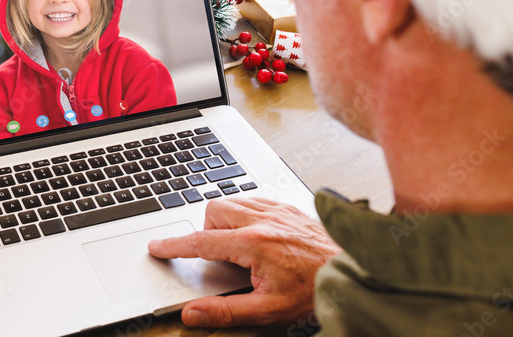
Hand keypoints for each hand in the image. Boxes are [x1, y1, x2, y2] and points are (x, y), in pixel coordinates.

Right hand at [148, 196, 340, 328]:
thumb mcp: (268, 311)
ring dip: (226, 221)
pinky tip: (256, 234)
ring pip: (233, 200)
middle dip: (207, 232)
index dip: (175, 246)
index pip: (201, 242)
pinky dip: (246, 213)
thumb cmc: (315, 292)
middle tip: (219, 258)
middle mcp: (264, 220)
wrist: (354, 277)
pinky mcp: (290, 207)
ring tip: (239, 248)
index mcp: (253, 244)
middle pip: (214, 211)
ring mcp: (278, 210)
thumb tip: (193, 313)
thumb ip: (225, 311)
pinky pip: (255, 199)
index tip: (158, 247)